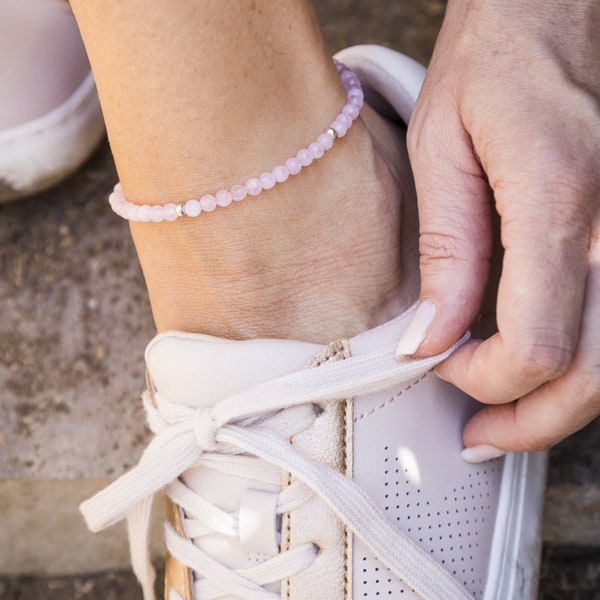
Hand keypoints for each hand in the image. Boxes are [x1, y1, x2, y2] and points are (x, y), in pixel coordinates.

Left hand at [400, 0, 599, 454]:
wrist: (554, 10)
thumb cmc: (494, 60)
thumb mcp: (441, 150)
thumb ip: (447, 252)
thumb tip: (430, 337)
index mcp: (558, 197)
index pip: (538, 343)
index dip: (483, 378)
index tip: (437, 366)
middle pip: (593, 374)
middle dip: (529, 420)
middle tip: (477, 434)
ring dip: (558, 405)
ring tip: (501, 414)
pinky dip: (576, 362)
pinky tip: (536, 365)